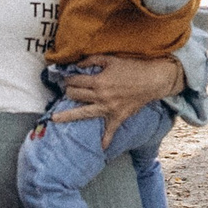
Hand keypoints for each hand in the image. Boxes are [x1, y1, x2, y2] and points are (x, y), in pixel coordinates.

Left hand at [50, 55, 183, 145]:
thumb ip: (92, 60)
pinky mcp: (118, 117)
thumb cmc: (132, 68)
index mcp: (98, 81)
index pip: (75, 81)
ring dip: (68, 116)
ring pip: (83, 113)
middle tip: (67, 90)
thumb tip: (77, 65)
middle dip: (68, 91)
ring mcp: (108, 109)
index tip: (66, 78)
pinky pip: (110, 131)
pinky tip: (101, 147)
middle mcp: (100, 96)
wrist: (153, 80)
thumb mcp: (111, 59)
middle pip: (75, 95)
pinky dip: (106, 140)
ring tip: (55, 119)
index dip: (68, 78)